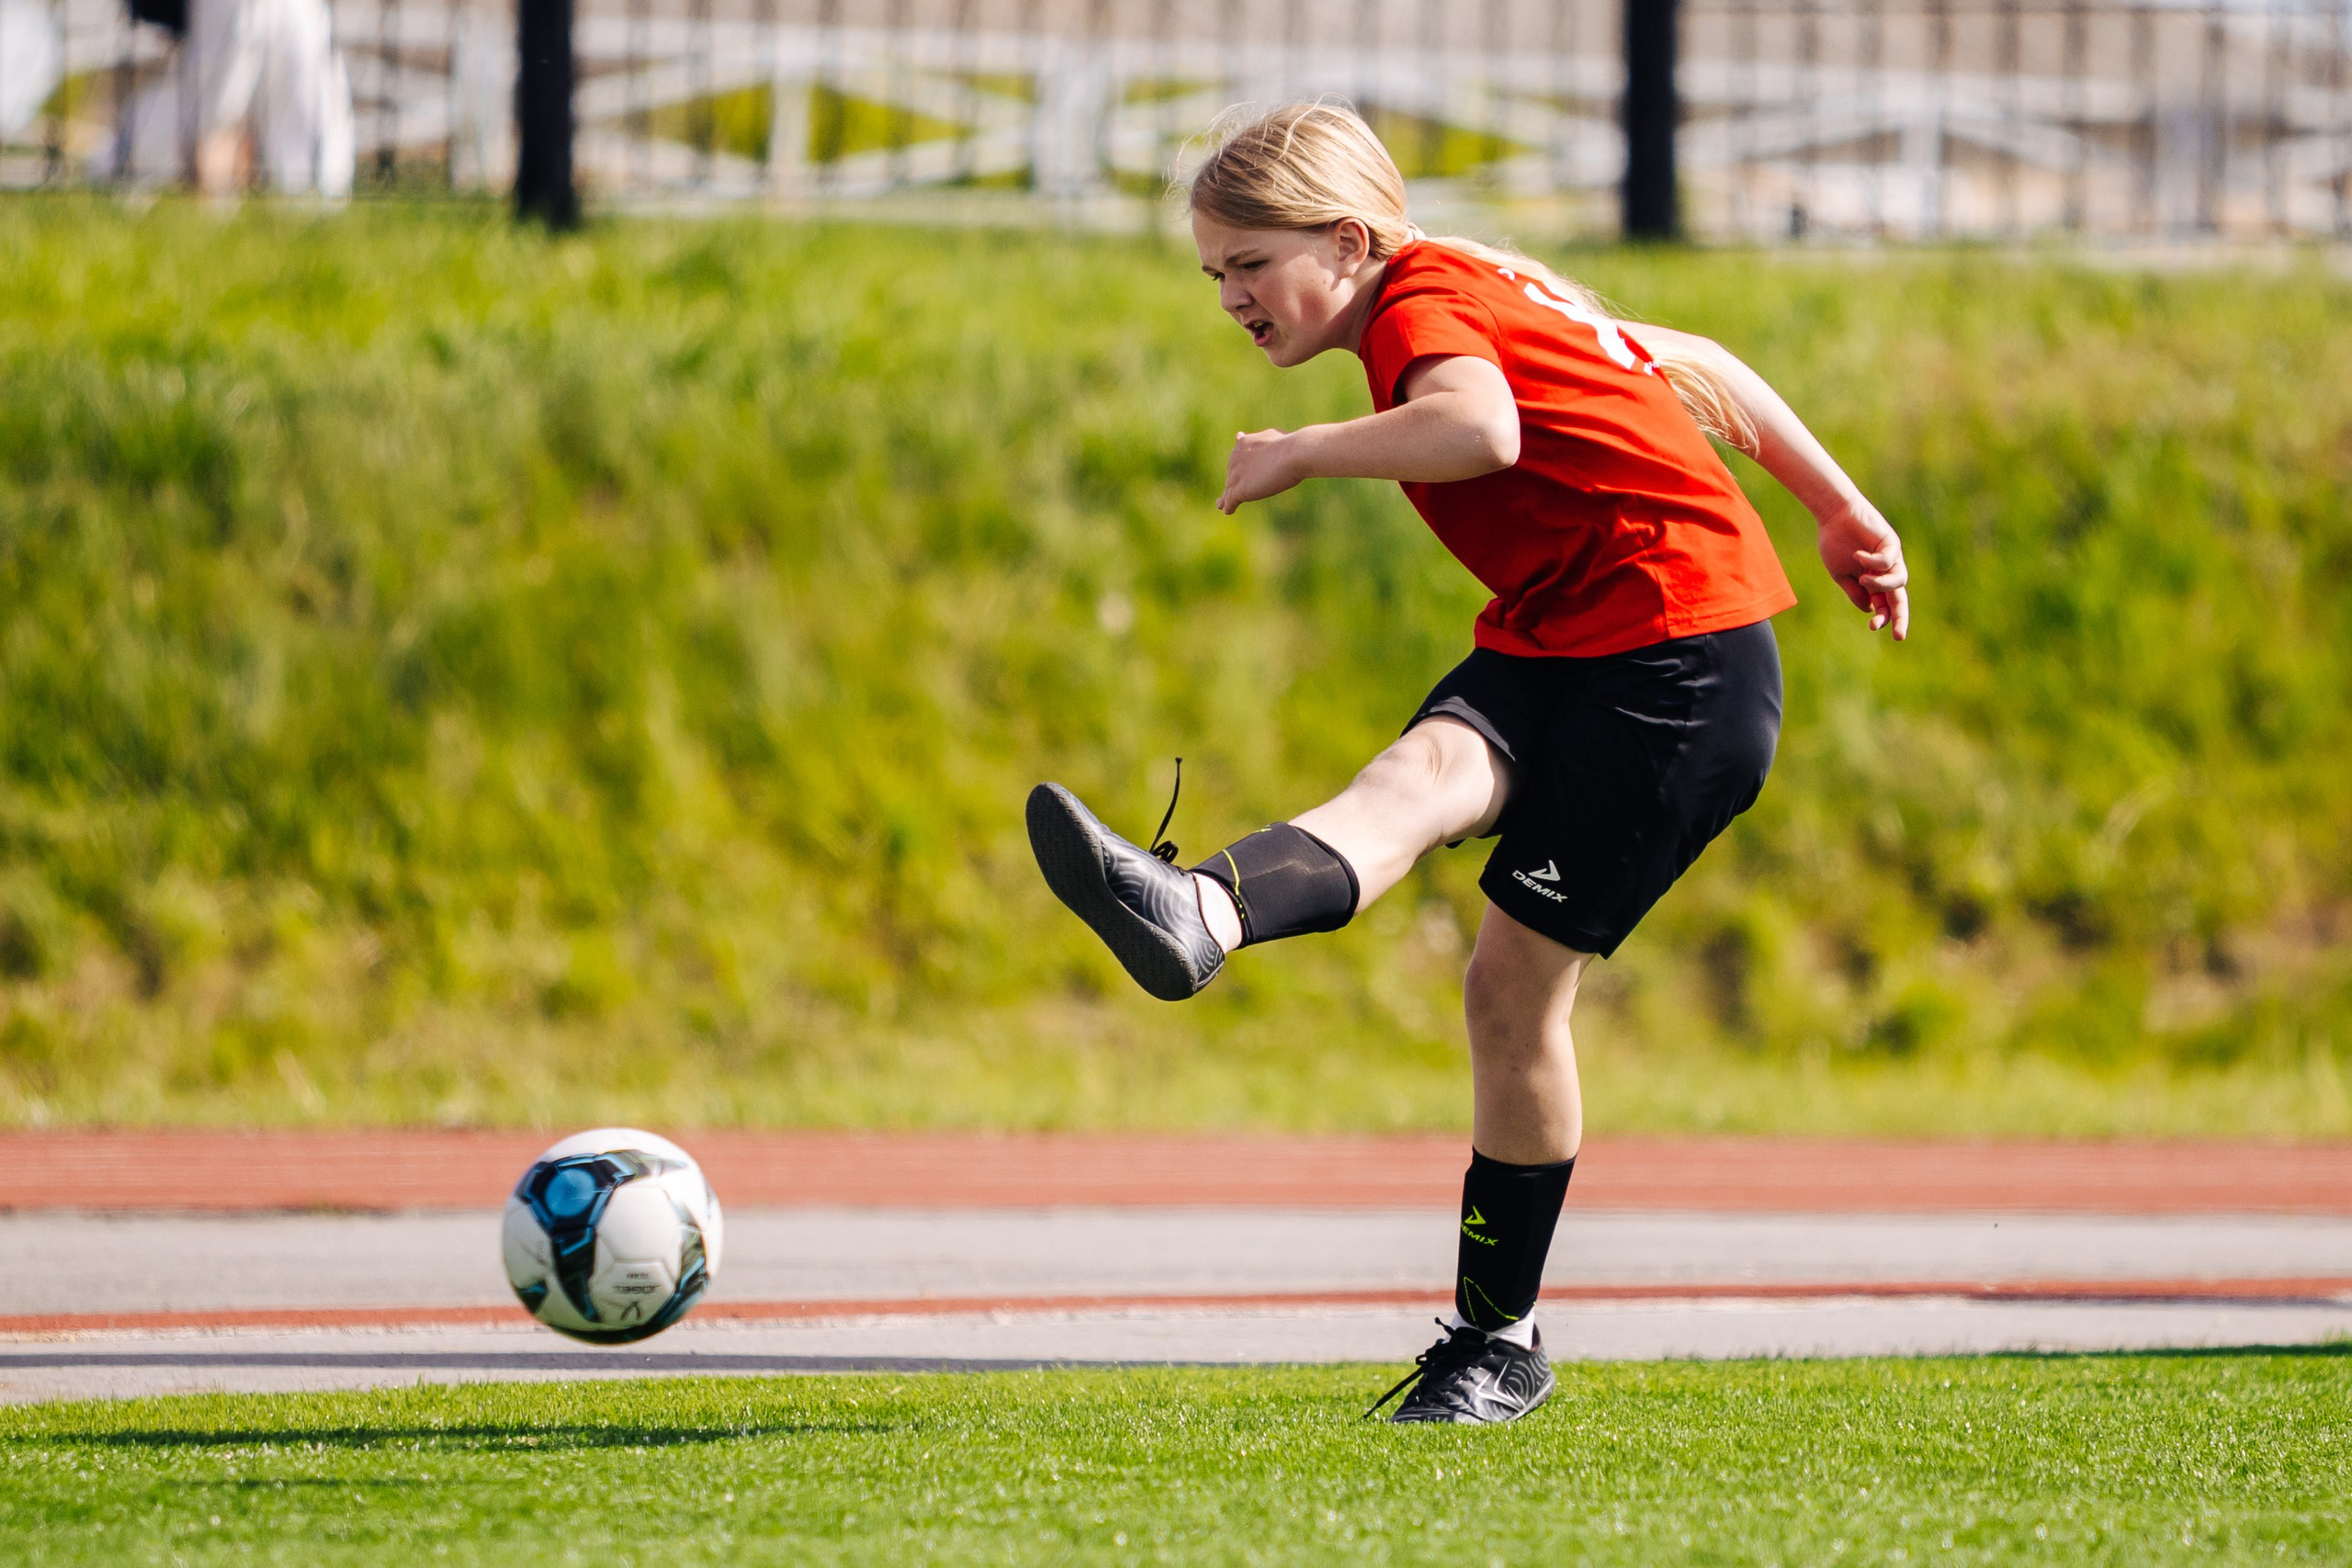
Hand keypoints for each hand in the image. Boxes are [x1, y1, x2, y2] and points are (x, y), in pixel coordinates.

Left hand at [1217, 428, 1305, 514]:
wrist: (1293, 454)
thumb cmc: (1288, 445)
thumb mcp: (1270, 436)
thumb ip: (1255, 439)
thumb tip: (1239, 436)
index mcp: (1243, 444)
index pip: (1237, 458)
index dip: (1237, 468)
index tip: (1233, 472)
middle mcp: (1235, 458)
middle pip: (1232, 474)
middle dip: (1233, 483)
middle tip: (1230, 491)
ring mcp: (1236, 475)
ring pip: (1229, 489)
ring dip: (1226, 497)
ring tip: (1220, 503)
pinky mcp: (1239, 490)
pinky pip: (1230, 501)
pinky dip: (1229, 506)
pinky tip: (1227, 511)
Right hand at [1816, 496, 1909, 639]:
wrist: (1834, 515)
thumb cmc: (1835, 542)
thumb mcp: (1842, 574)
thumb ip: (1855, 592)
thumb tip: (1869, 610)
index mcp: (1873, 581)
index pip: (1885, 604)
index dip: (1884, 618)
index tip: (1874, 628)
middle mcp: (1886, 571)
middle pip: (1899, 598)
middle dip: (1900, 616)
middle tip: (1899, 635)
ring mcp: (1891, 557)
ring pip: (1899, 581)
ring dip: (1881, 586)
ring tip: (1864, 580)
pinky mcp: (1891, 543)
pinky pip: (1888, 561)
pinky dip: (1872, 563)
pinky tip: (1857, 556)